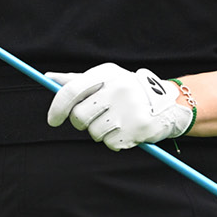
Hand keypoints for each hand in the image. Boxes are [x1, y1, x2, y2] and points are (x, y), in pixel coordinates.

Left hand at [45, 63, 191, 150]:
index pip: (71, 91)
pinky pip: (111, 143)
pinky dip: (116, 141)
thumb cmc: (128, 91)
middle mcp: (119, 88)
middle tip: (95, 120)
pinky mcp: (138, 127)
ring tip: (117, 122)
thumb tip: (48, 78)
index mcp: (108, 73)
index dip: (57, 108)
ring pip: (94, 132)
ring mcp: (130, 108)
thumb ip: (76, 79)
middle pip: (79, 117)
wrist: (168, 104)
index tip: (53, 120)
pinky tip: (127, 130)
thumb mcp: (106, 79)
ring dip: (100, 133)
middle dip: (82, 123)